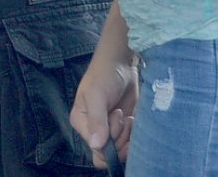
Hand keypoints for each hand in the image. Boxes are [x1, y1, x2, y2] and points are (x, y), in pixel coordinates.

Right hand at [71, 49, 136, 167]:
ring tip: (127, 115)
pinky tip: (132, 118)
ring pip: (123, 151)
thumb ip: (97, 120)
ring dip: (129, 134)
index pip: (96, 151)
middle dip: (120, 137)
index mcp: (82, 123)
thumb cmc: (104, 76)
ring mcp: (111, 131)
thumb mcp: (97, 96)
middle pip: (111, 153)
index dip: (110, 143)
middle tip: (121, 114)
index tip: (115, 119)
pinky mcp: (125, 129)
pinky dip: (136, 135)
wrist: (122, 64)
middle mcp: (95, 130)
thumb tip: (96, 145)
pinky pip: (132, 145)